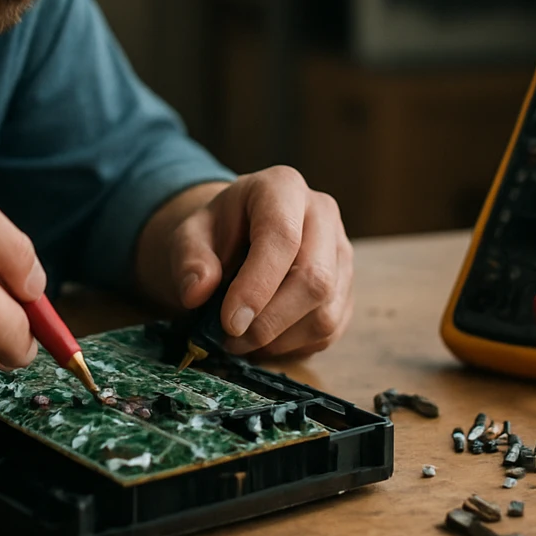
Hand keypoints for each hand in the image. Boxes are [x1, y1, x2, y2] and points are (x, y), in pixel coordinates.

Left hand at [139, 167, 352, 358]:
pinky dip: (293, 347)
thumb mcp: (189, 235)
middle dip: (269, 322)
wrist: (237, 237)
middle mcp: (322, 215)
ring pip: (325, 313)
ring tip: (240, 341)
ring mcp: (341, 253)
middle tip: (230, 339)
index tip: (229, 322)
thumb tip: (196, 292)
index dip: (257, 285)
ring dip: (279, 340)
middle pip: (315, 279)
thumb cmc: (216, 233)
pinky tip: (263, 340)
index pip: (282, 237)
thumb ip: (190, 260)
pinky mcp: (346, 288)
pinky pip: (329, 332)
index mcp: (282, 188)